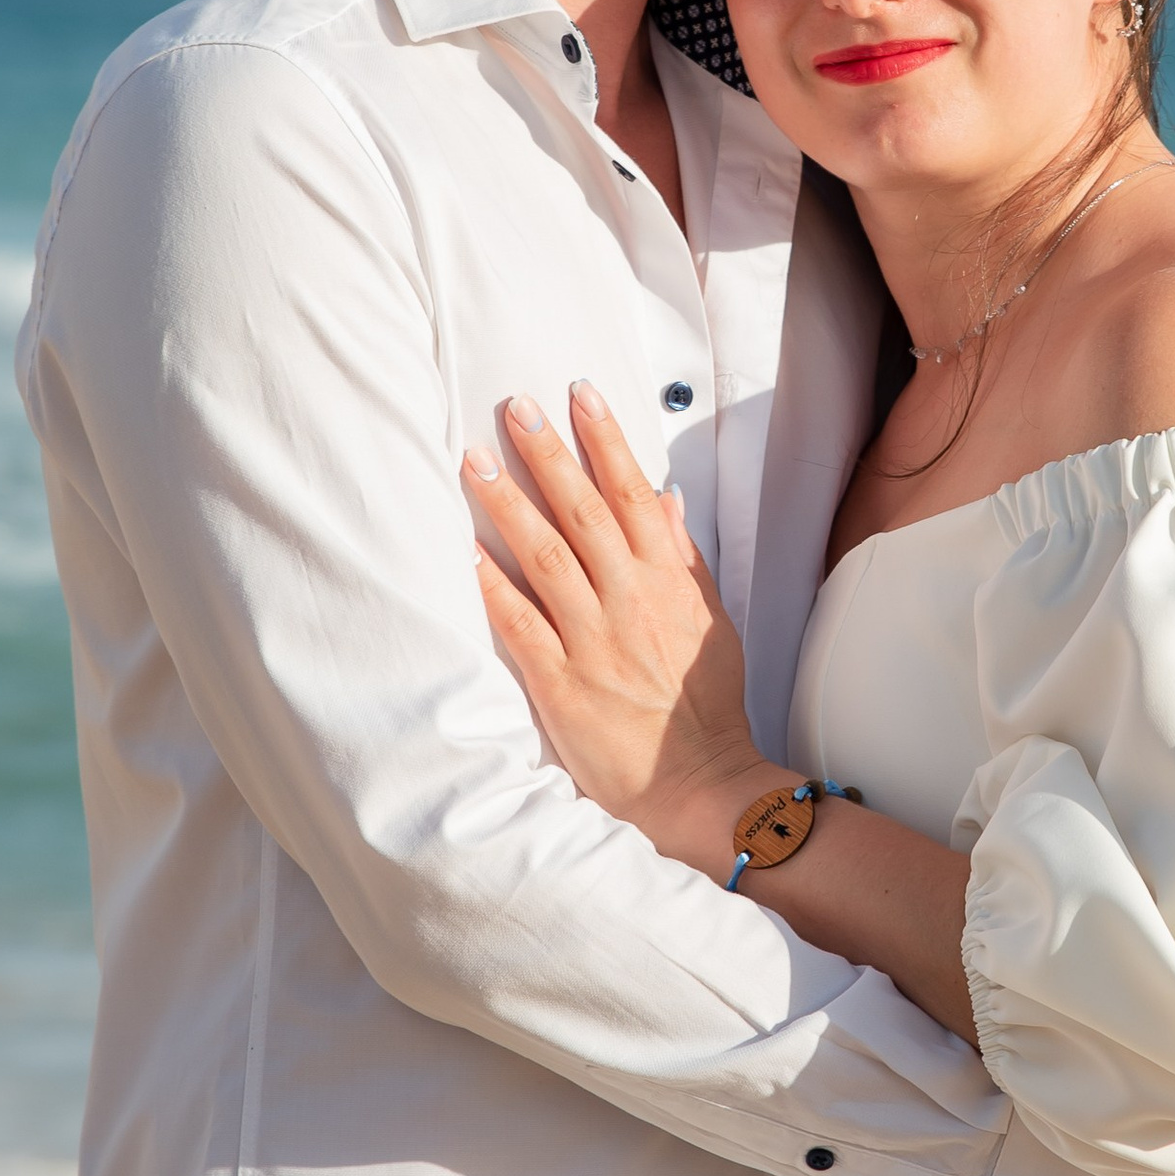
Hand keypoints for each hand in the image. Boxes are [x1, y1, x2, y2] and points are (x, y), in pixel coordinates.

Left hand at [466, 387, 767, 873]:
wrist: (699, 781)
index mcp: (667, 581)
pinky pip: (519, 625)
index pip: (633, 494)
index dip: (605, 440)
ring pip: (545, 557)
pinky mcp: (561, 683)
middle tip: (514, 407)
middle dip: (546, 454)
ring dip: (507, 506)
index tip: (580, 394)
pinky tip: (463, 552)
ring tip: (475, 461)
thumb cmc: (704, 704)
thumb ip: (683, 557)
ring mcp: (594, 640)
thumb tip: (665, 499)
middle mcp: (630, 601)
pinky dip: (491, 587)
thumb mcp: (711, 620)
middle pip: (582, 512)